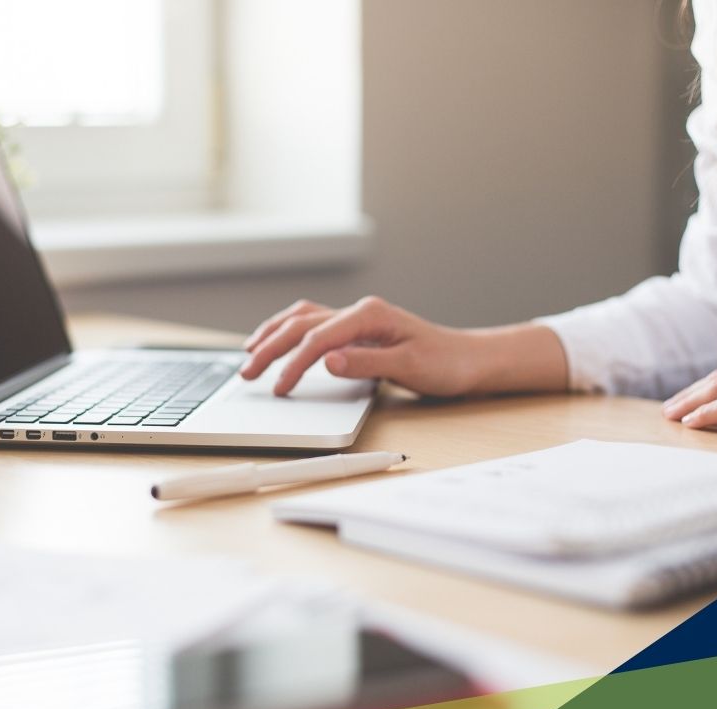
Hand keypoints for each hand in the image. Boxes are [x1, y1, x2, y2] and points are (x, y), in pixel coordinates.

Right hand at [239, 296, 567, 396]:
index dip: (294, 364)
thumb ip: (366, 364)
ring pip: (302, 318)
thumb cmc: (446, 364)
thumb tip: (326, 361)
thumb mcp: (410, 368)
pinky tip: (278, 342)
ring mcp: (357, 319)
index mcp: (370, 316)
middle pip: (301, 325)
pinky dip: (289, 332)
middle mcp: (359, 312)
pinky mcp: (357, 330)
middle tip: (247, 373)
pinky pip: (313, 324)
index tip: (279, 388)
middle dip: (270, 347)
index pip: (318, 338)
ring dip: (273, 334)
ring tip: (249, 353)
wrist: (469, 360)